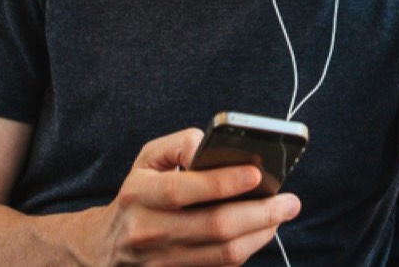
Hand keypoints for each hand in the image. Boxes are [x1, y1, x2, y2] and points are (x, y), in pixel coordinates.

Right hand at [88, 128, 299, 265]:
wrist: (107, 249)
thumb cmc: (139, 195)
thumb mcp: (147, 160)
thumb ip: (180, 143)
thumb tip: (212, 145)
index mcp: (139, 195)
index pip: (183, 190)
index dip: (222, 182)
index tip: (257, 173)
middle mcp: (149, 231)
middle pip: (214, 226)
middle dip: (259, 212)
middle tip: (290, 201)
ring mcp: (162, 261)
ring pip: (223, 253)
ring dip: (261, 233)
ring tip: (282, 214)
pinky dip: (247, 249)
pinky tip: (262, 231)